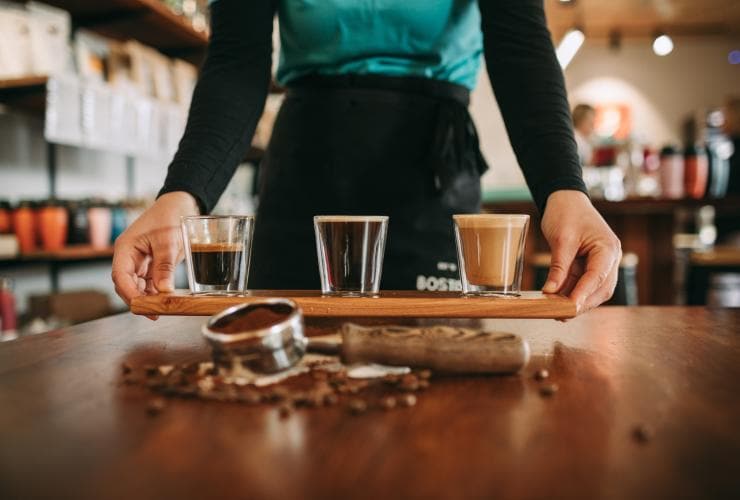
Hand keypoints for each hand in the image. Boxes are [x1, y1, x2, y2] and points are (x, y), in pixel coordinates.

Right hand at [111, 192, 199, 314]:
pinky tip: (165, 300)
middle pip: (126, 284)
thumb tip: (164, 291)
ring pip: (137, 285)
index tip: (141, 306)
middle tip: (155, 313)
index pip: (120, 275)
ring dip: (147, 297)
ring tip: (162, 309)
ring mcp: (138, 260)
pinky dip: (155, 291)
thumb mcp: (168, 241)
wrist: (180, 205)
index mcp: (125, 247)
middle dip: (138, 299)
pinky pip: (149, 282)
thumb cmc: (170, 217)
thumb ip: (165, 266)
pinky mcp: (149, 264)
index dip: (129, 293)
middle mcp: (128, 256)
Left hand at [540, 190, 621, 313]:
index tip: (570, 307)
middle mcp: (609, 258)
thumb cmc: (566, 213)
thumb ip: (558, 266)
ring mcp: (602, 263)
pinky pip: (583, 284)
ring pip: (593, 290)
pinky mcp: (590, 266)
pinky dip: (571, 292)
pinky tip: (557, 300)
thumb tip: (550, 291)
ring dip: (576, 300)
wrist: (565, 199)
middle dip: (582, 303)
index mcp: (608, 248)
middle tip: (561, 314)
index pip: (597, 276)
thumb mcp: (561, 239)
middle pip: (600, 289)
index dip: (584, 294)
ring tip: (556, 311)